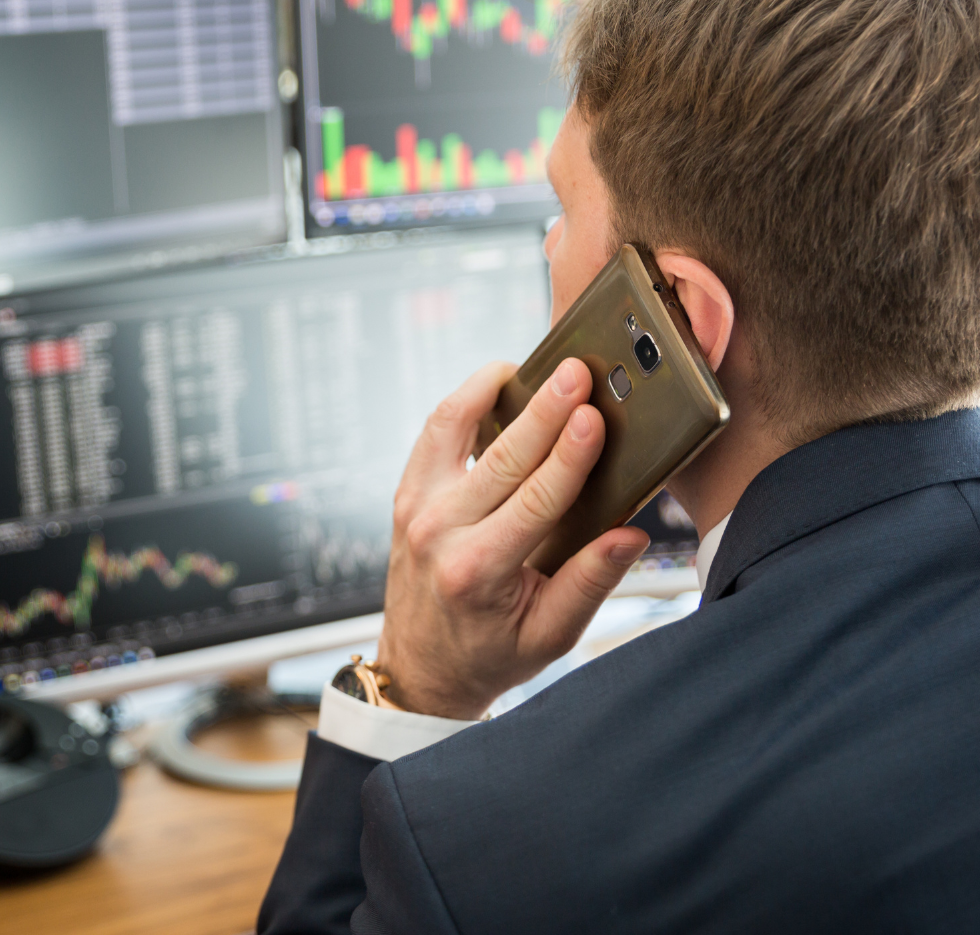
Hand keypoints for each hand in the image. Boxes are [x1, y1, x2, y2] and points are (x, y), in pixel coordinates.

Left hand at [377, 358, 649, 719]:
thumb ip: (590, 583)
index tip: (593, 417)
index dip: (567, 456)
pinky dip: (462, 403)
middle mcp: (437, 533)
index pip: (532, 501)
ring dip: (491, 391)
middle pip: (499, 457)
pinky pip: (433, 434)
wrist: (421, 669)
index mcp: (477, 571)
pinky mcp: (406, 494)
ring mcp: (414, 509)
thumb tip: (631, 534)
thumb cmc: (490, 654)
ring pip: (450, 429)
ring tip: (531, 367)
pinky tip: (495, 387)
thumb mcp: (550, 636)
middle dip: (543, 410)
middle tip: (575, 372)